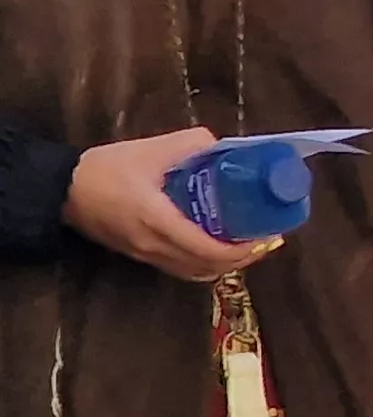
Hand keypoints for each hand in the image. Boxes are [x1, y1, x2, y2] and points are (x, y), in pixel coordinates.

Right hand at [62, 128, 271, 282]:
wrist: (62, 189)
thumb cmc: (108, 168)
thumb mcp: (152, 149)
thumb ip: (192, 144)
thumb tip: (223, 145)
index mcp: (157, 220)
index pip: (206, 249)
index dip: (240, 250)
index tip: (266, 236)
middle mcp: (152, 246)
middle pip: (205, 267)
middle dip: (241, 259)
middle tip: (266, 239)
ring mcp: (144, 255)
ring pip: (192, 273)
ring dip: (223, 265)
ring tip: (248, 245)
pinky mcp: (139, 255)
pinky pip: (178, 269)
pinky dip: (203, 264)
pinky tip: (217, 247)